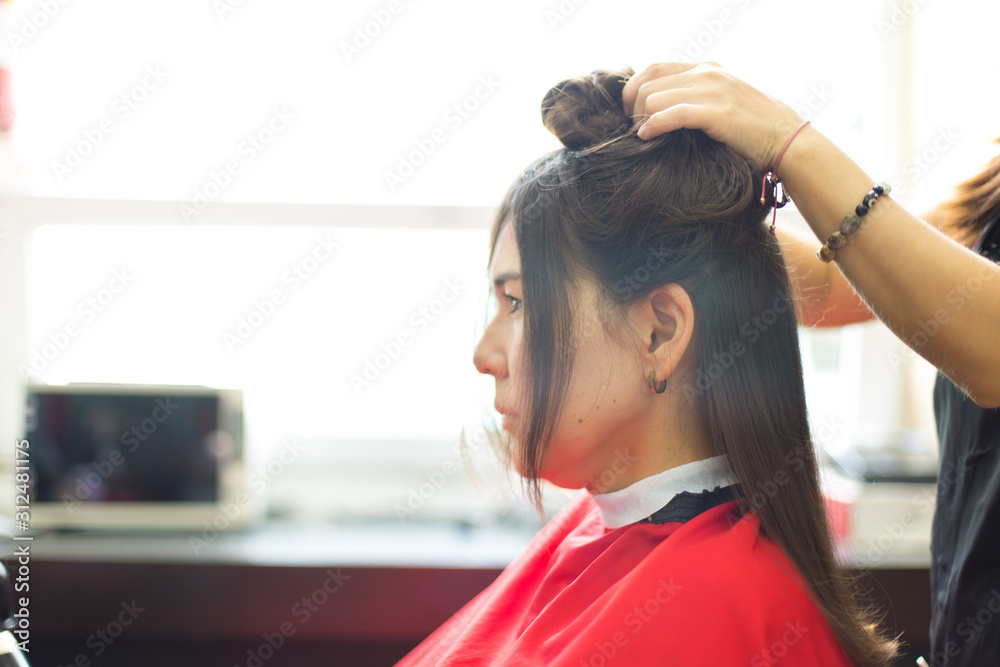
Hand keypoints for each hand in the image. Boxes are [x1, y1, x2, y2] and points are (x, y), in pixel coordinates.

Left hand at [622, 62, 804, 172]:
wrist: (789, 141)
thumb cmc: (752, 132)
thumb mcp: (720, 104)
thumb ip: (694, 99)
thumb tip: (657, 110)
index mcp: (707, 69)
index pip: (654, 68)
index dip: (634, 90)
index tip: (631, 114)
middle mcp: (709, 74)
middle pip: (648, 83)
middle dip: (633, 108)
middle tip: (633, 129)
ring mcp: (715, 91)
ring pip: (655, 98)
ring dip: (641, 119)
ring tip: (643, 136)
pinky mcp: (719, 113)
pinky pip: (673, 114)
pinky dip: (654, 125)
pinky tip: (647, 136)